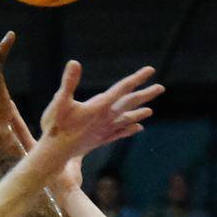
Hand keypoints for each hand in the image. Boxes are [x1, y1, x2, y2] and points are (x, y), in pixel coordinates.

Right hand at [35, 60, 162, 169]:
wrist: (56, 153)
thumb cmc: (56, 126)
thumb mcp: (60, 101)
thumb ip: (68, 82)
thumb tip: (74, 62)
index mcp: (100, 106)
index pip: (122, 88)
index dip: (137, 78)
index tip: (150, 70)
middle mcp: (106, 118)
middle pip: (130, 103)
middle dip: (145, 94)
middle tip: (161, 87)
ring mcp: (105, 130)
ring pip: (127, 119)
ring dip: (139, 113)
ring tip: (151, 110)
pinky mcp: (101, 139)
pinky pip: (120, 132)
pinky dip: (129, 129)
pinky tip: (138, 128)